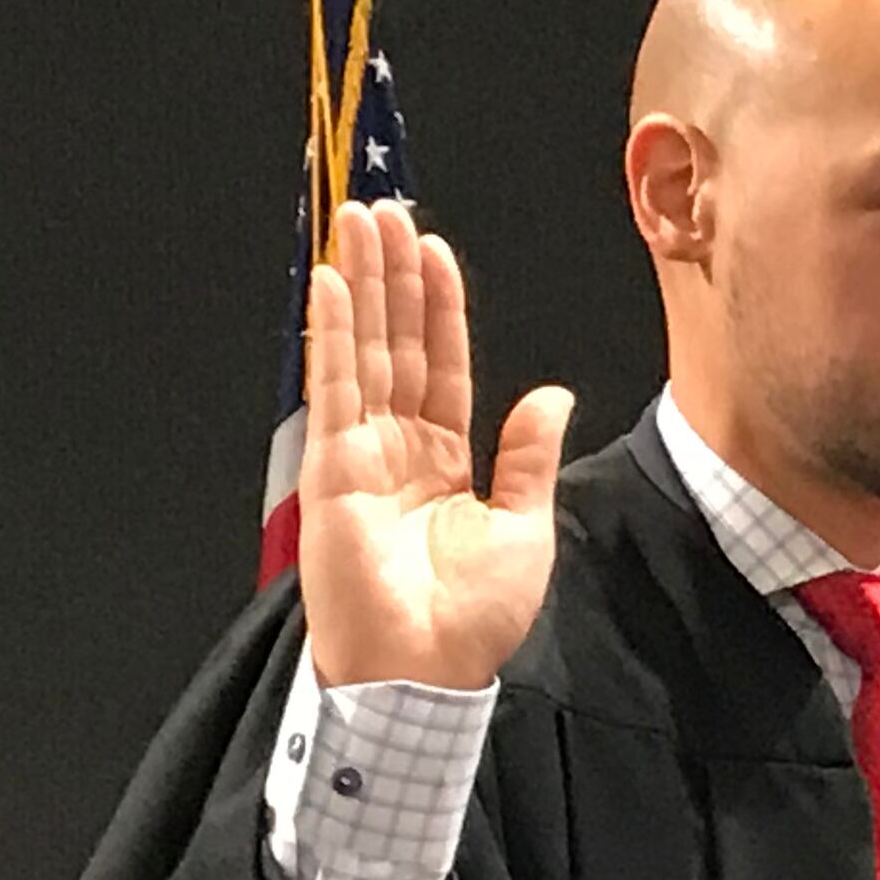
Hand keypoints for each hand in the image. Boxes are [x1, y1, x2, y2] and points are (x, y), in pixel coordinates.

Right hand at [297, 199, 576, 689]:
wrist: (427, 670)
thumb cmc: (471, 617)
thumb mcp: (525, 526)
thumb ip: (529, 456)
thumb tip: (550, 395)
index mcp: (446, 462)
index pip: (444, 365)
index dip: (441, 307)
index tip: (435, 249)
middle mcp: (399, 448)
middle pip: (398, 343)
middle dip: (392, 276)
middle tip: (384, 209)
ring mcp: (360, 453)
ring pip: (364, 349)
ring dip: (361, 284)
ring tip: (358, 221)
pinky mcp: (332, 467)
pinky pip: (333, 386)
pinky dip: (331, 333)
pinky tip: (329, 284)